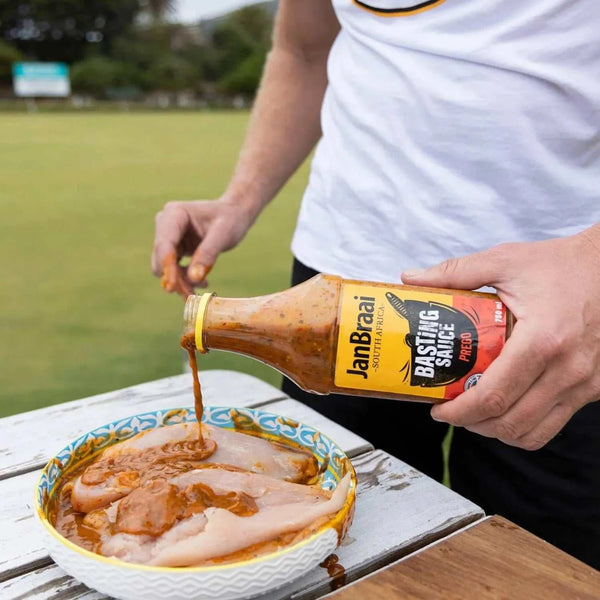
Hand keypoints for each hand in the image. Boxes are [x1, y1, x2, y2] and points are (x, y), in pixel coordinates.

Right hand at [152, 198, 255, 296]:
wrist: (234, 214)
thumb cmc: (230, 219)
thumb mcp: (223, 234)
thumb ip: (208, 254)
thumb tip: (193, 278)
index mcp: (174, 213)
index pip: (164, 243)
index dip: (167, 266)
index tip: (173, 287)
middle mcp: (166, 223)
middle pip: (161, 257)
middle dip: (174, 277)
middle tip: (191, 294)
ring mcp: (168, 236)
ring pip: (165, 267)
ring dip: (180, 281)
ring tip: (201, 287)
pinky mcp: (174, 248)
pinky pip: (173, 269)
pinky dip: (184, 279)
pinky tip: (202, 282)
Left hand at [401, 226, 599, 449]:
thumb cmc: (561, 264)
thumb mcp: (505, 261)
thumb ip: (455, 272)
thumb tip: (410, 279)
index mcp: (542, 340)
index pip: (494, 396)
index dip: (459, 412)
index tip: (438, 409)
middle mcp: (567, 370)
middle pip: (510, 423)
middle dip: (471, 425)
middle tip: (450, 411)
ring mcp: (584, 384)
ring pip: (532, 433)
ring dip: (496, 431)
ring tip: (474, 414)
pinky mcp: (593, 389)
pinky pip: (554, 425)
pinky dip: (524, 427)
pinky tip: (507, 409)